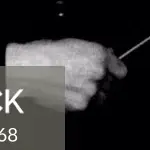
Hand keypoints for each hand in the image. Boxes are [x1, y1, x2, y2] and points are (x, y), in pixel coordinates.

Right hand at [5, 39, 126, 110]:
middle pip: (109, 84)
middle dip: (99, 82)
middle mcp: (99, 73)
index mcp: (99, 56)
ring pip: (99, 96)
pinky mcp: (81, 104)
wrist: (29, 70)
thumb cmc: (47, 54)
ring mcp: (91, 90)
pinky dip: (79, 101)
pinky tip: (67, 91)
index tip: (111, 73)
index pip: (120, 70)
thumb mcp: (75, 45)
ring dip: (90, 93)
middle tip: (82, 78)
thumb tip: (108, 59)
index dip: (114, 71)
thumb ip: (96, 54)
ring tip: (71, 85)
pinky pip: (86, 104)